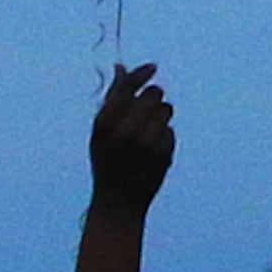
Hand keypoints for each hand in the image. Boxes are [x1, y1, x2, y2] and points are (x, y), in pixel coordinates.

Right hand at [90, 62, 176, 218]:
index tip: (153, 67)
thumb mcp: (101, 132)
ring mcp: (146, 142)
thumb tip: (121, 67)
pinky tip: (151, 154)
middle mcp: (126, 131)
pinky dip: (163, 138)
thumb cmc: (107, 162)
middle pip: (153, 93)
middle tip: (143, 115)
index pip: (128, 86)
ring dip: (160, 117)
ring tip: (146, 135)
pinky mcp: (163, 153)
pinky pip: (170, 131)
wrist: (117, 203)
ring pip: (166, 109)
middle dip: (152, 99)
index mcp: (105, 124)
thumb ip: (112, 98)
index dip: (142, 74)